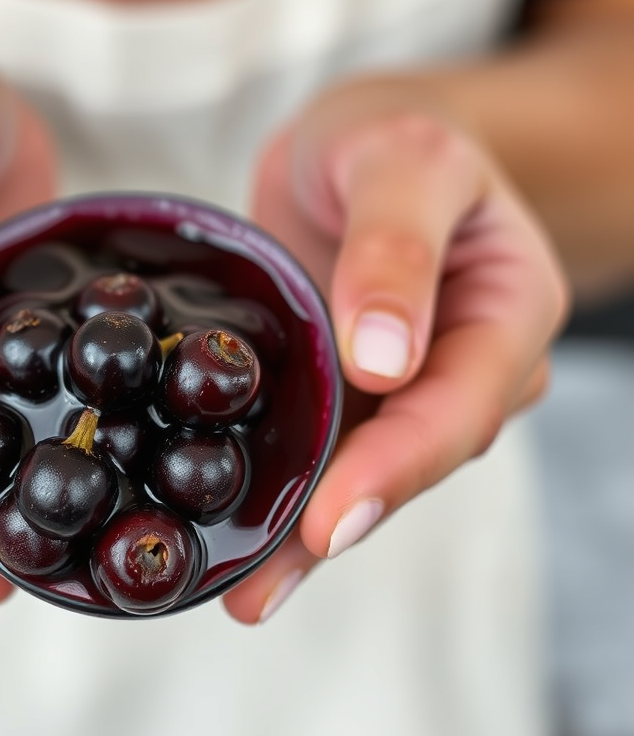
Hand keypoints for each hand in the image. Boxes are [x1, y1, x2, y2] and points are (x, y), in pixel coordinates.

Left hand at [224, 80, 568, 624]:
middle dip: (335, 529)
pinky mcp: (342, 396)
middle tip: (257, 597)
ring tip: (239, 597)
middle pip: (406, 465)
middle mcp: (459, 371)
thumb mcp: (400, 159)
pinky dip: (278, 498)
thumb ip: (398, 249)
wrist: (355, 145)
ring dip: (299, 542)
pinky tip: (231, 546)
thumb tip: (385, 360)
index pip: (455, 410)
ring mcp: (398, 392)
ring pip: (356, 475)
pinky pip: (317, 452)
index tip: (331, 524)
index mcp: (504, 316)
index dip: (394, 471)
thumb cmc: (389, 138)